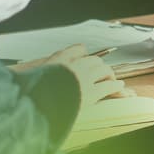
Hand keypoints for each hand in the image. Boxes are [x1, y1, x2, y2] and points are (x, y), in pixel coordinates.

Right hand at [9, 44, 130, 106]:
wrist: (38, 103)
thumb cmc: (33, 92)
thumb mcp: (33, 75)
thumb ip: (45, 70)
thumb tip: (46, 69)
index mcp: (59, 60)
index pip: (79, 50)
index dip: (84, 56)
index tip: (87, 60)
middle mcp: (74, 66)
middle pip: (94, 61)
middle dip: (99, 67)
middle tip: (103, 73)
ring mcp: (84, 78)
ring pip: (104, 71)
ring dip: (109, 76)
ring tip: (114, 81)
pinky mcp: (91, 92)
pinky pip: (108, 86)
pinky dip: (115, 86)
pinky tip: (119, 87)